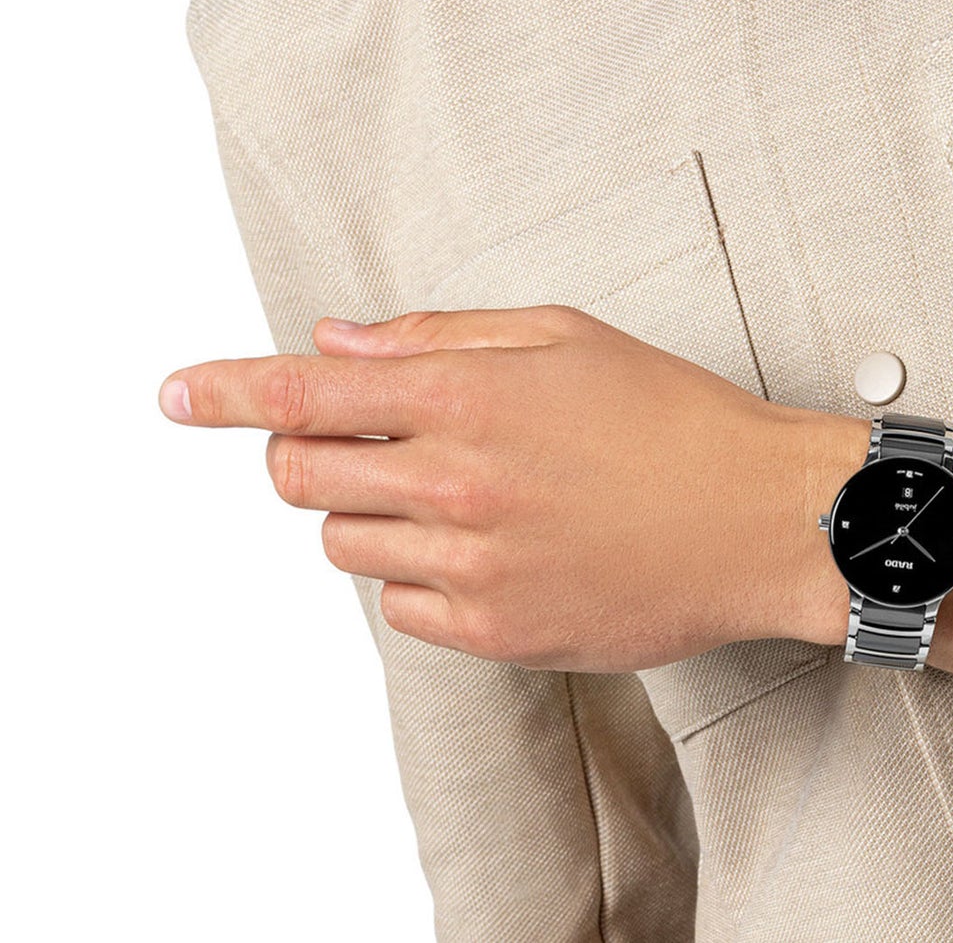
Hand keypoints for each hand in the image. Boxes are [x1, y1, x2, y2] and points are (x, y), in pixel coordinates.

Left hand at [156, 304, 868, 671]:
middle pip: (300, 476)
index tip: (176, 395)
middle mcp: (456, 484)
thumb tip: (340, 341)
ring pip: (345, 544)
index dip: (224, 391)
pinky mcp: (498, 632)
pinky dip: (418, 574)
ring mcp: (474, 566)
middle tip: (370, 438)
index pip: (303, 393)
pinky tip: (489, 545)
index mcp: (466, 397)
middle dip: (308, 450)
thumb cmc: (672, 416)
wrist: (760, 517)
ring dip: (371, 511)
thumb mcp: (565, 337)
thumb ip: (441, 335)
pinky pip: (400, 608)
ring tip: (459, 491)